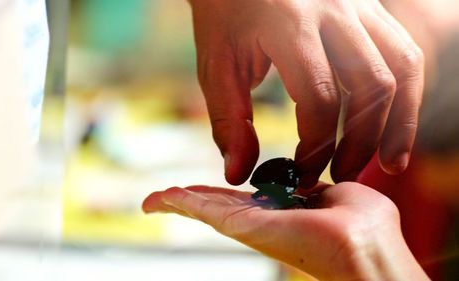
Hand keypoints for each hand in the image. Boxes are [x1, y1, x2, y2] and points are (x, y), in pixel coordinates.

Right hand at [143, 183, 428, 279]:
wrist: (367, 251)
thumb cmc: (367, 229)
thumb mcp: (343, 194)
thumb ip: (322, 187)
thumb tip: (311, 184)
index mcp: (287, 214)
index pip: (247, 201)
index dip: (226, 193)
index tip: (208, 187)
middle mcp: (264, 223)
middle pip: (219, 208)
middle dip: (192, 201)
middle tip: (163, 197)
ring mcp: (252, 228)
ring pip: (207, 211)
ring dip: (180, 202)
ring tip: (155, 198)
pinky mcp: (244, 228)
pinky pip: (206, 211)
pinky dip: (182, 203)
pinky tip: (161, 198)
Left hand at [189, 0, 423, 185]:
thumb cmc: (226, 17)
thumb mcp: (217, 65)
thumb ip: (230, 120)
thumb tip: (240, 173)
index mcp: (288, 22)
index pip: (320, 96)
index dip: (316, 145)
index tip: (301, 172)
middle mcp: (333, 8)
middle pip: (372, 85)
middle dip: (361, 142)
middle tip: (342, 176)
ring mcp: (358, 4)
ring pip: (401, 67)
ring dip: (399, 122)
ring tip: (388, 162)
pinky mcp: (369, 8)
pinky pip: (402, 51)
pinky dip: (405, 93)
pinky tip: (391, 124)